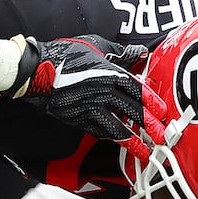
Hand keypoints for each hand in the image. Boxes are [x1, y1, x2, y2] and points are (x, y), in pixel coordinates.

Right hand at [12, 34, 166, 158]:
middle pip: (131, 111)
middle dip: (149, 126)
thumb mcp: (95, 46)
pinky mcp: (78, 119)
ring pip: (116, 128)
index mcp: (109, 73)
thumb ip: (120, 53)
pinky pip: (99, 131)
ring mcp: (90, 107)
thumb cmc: (65, 55)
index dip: (151, 103)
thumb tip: (140, 53)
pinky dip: (111, 139)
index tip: (163, 113)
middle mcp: (102, 92)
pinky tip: (121, 144)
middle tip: (162, 138)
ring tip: (145, 152)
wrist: (35, 71)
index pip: (137, 90)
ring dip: (133, 142)